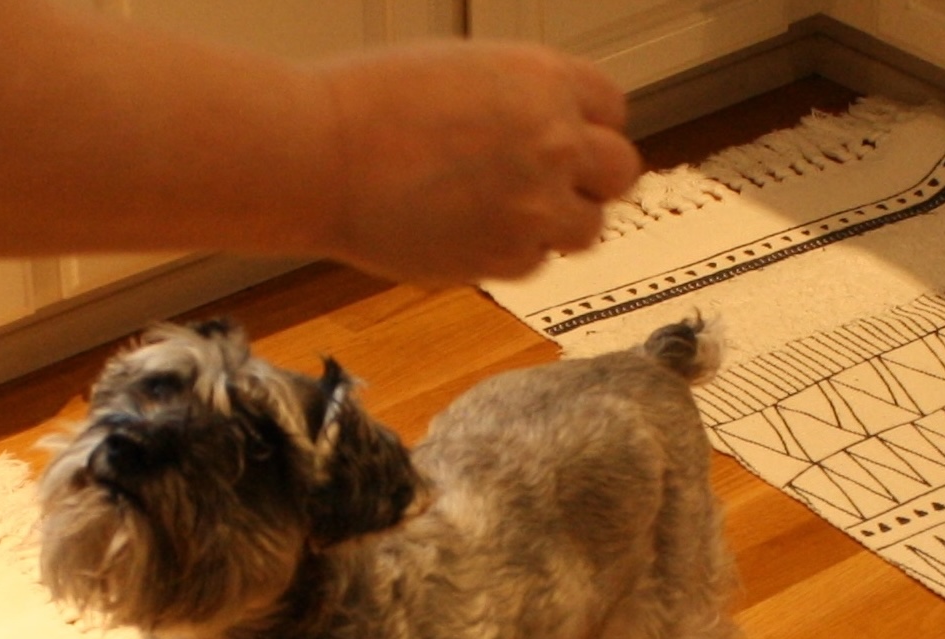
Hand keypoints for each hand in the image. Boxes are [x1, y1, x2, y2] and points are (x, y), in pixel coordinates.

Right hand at [318, 39, 640, 283]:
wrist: (323, 156)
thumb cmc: (370, 105)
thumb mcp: (464, 71)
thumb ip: (522, 103)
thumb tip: (550, 131)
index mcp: (543, 79)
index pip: (611, 109)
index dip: (589, 127)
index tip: (571, 143)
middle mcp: (553, 141)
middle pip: (621, 171)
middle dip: (592, 180)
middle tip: (555, 186)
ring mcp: (537, 206)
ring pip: (589, 228)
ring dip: (559, 223)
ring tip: (507, 213)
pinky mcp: (510, 258)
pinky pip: (537, 261)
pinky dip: (512, 252)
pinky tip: (466, 229)